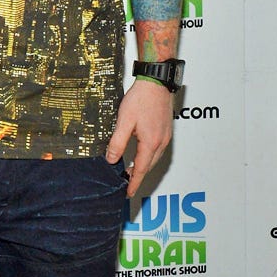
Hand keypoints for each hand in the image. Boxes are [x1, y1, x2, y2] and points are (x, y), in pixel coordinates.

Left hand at [106, 79, 173, 196]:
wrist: (156, 83)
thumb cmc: (141, 99)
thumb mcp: (124, 121)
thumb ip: (118, 142)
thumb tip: (111, 159)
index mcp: (151, 143)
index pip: (141, 169)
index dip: (134, 182)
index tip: (128, 192)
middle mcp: (161, 142)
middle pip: (149, 166)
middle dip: (138, 177)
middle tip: (126, 183)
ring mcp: (165, 136)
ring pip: (154, 159)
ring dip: (143, 167)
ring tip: (131, 171)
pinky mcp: (165, 130)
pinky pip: (157, 150)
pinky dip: (149, 157)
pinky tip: (141, 154)